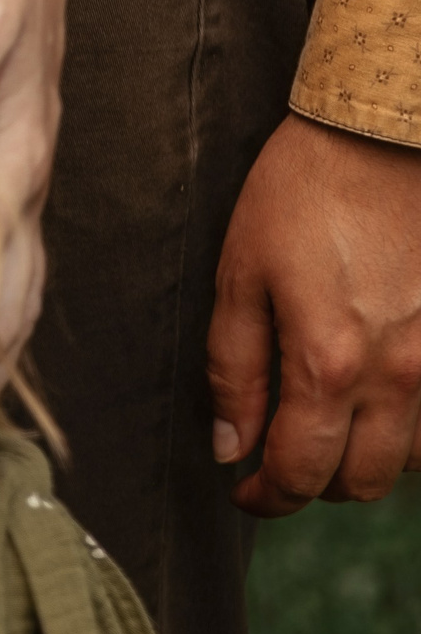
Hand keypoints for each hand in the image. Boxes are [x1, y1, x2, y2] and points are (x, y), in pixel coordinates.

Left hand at [207, 111, 420, 512]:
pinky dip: (412, 429)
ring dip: (367, 459)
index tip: (244, 490)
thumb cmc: (301, 195)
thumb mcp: (240, 274)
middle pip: (362, 481)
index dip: (266, 495)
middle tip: (279, 461)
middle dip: (314, 485)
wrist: (385, 138)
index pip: (300, 472)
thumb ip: (233, 369)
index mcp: (329, 364)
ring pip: (413, 462)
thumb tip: (230, 444)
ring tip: (327, 428)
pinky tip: (377, 398)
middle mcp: (399, 377)